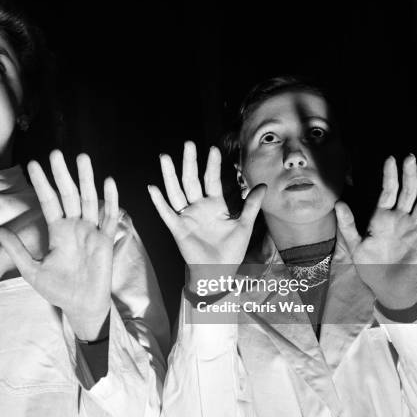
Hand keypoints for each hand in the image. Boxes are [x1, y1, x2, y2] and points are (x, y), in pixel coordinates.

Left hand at [0, 151, 118, 340]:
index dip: (41, 183)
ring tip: (83, 158)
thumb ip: (16, 249)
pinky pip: (108, 217)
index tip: (33, 164)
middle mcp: (75, 225)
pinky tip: (108, 182)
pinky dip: (110, 199)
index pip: (48, 201)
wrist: (80, 306)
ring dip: (86, 179)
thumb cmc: (57, 289)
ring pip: (89, 199)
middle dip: (62, 174)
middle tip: (56, 152)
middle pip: (68, 194)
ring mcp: (91, 231)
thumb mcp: (32, 270)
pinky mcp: (105, 240)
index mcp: (57, 230)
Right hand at [147, 142, 265, 290]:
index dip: (212, 165)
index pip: (211, 180)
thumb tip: (263, 185)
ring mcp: (186, 216)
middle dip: (189, 162)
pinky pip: (167, 213)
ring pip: (176, 191)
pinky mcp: (178, 229)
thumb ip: (251, 205)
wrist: (219, 272)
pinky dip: (159, 202)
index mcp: (214, 204)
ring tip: (164, 158)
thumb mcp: (244, 225)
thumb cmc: (231, 250)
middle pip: (191, 180)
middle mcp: (198, 206)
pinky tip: (152, 188)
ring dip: (169, 175)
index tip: (213, 149)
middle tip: (188, 144)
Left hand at [335, 155, 416, 308]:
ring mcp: (413, 229)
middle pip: (407, 193)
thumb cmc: (370, 265)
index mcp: (382, 218)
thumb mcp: (354, 245)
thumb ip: (347, 224)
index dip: (390, 176)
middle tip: (409, 158)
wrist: (387, 288)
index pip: (388, 192)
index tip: (390, 160)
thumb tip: (338, 203)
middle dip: (408, 176)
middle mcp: (400, 220)